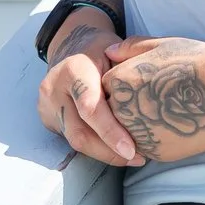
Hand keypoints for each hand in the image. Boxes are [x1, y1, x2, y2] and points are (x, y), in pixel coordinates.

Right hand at [36, 18, 139, 165]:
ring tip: (132, 158)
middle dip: (109, 151)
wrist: (71, 46)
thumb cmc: (103, 50)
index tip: (132, 150)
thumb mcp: (119, 50)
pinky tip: (115, 150)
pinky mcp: (47, 118)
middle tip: (138, 158)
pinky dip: (94, 146)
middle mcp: (54, 89)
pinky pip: (71, 138)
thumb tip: (158, 97)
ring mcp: (46, 106)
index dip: (110, 132)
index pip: (90, 108)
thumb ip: (133, 68)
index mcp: (73, 70)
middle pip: (79, 132)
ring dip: (103, 153)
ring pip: (74, 140)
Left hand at [99, 35, 204, 163]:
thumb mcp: (162, 44)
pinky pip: (149, 147)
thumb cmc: (196, 61)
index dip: (129, 84)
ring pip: (131, 133)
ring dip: (144, 126)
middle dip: (134, 107)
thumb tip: (110, 53)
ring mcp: (137, 133)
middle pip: (116, 112)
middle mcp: (121, 110)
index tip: (148, 82)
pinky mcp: (154, 151)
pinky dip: (159, 139)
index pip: (110, 87)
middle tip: (163, 99)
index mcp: (118, 81)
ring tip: (171, 113)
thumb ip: (130, 48)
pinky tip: (177, 126)